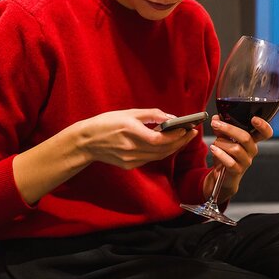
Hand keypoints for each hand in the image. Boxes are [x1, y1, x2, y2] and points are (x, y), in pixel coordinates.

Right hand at [79, 109, 198, 169]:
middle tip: (191, 133)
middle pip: (162, 150)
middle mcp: (131, 148)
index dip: (175, 136)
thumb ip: (151, 114)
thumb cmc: (106, 123)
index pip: (159, 139)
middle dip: (179, 141)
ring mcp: (130, 159)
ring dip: (173, 148)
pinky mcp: (129, 165)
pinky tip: (167, 144)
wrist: (86, 142)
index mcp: (130, 131)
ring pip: (158, 156)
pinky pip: (150, 159)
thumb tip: (170, 117)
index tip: (187, 128)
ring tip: (183, 138)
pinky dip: (161, 152)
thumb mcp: (128, 113)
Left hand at [203, 115, 273, 200]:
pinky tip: (214, 149)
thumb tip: (216, 118)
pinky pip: (230, 162)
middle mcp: (252, 150)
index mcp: (252, 140)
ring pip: (235, 149)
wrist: (223, 176)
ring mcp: (246, 161)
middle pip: (246, 137)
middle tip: (216, 124)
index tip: (254, 118)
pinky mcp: (237, 170)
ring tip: (214, 144)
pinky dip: (220, 154)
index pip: (265, 133)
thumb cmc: (226, 155)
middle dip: (229, 129)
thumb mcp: (224, 139)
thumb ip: (221, 129)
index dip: (263, 126)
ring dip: (221, 143)